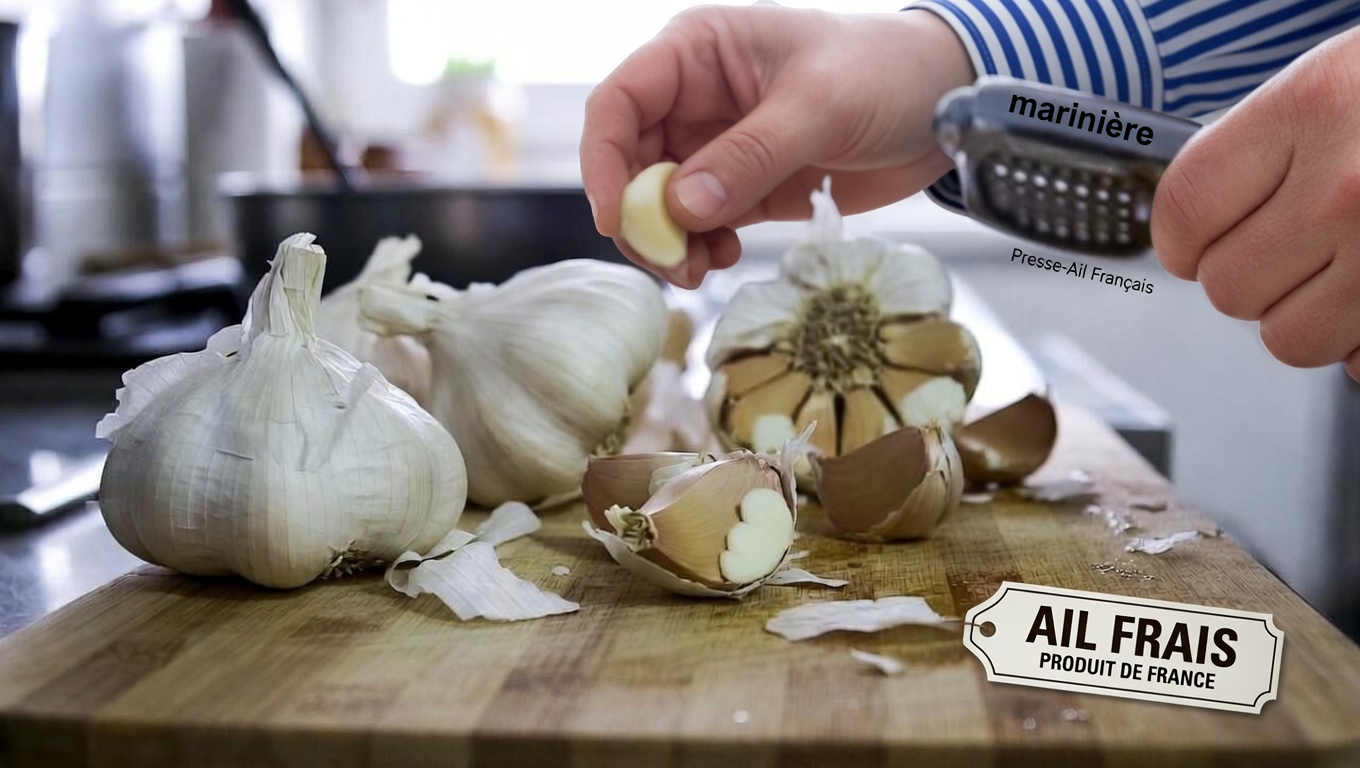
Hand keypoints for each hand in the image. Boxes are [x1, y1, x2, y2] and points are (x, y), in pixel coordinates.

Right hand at [579, 5, 973, 287]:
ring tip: (697, 269)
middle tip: (668, 261)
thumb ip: (750, 154)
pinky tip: (719, 260)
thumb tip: (682, 208)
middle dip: (639, 216)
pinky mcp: (743, 188)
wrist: (945, 108)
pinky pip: (698, 225)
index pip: (620, 101)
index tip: (616, 216)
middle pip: (630, 162)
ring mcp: (717, 147)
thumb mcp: (819, 106)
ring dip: (667, 242)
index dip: (603, 159)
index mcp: (698, 52)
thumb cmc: (886, 74)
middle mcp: (695, 99)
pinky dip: (698, 249)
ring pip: (659, 203)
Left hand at [1152, 25, 1359, 381]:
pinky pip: (1357, 361)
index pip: (1185, 209)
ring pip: (1286, 338)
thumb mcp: (1337, 81)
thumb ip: (1265, 149)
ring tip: (1344, 265)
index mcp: (1313, 108)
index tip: (1190, 244)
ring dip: (1303, 313)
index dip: (1178, 239)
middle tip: (1287, 244)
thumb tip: (1194, 233)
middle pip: (1228, 287)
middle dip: (1247, 275)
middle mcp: (1351, 185)